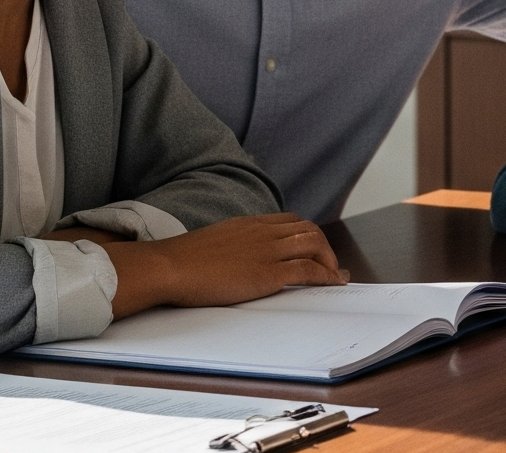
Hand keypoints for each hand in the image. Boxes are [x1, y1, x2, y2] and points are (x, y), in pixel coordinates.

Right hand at [107, 213, 345, 315]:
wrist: (170, 266)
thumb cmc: (182, 261)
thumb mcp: (212, 243)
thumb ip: (230, 246)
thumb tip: (234, 260)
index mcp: (249, 224)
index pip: (290, 221)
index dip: (307, 235)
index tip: (314, 248)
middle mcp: (263, 232)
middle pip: (308, 230)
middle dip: (325, 247)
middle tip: (330, 265)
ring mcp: (267, 251)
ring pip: (314, 245)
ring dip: (330, 261)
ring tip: (335, 276)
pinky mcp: (268, 273)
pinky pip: (308, 270)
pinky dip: (325, 276)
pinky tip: (332, 284)